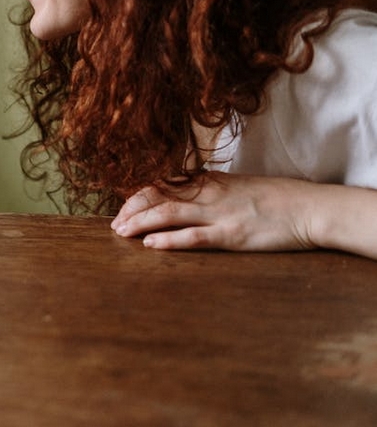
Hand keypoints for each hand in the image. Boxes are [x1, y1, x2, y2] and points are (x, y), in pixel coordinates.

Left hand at [111, 172, 318, 251]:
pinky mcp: (232, 235)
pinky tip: (150, 244)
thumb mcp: (239, 187)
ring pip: (169, 214)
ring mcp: (219, 214)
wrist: (311, 208)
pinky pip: (193, 236)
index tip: (124, 207)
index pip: (164, 184)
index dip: (139, 195)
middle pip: (159, 196)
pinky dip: (168, 240)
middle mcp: (209, 194)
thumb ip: (212, 190)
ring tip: (121, 232)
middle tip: (115, 225)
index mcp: (211, 181)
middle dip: (133, 210)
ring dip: (140, 223)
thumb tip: (187, 194)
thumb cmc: (278, 199)